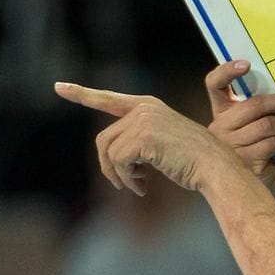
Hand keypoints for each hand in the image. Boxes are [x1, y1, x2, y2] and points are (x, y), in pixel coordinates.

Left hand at [55, 82, 238, 195]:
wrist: (215, 166)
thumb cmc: (193, 161)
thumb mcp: (163, 143)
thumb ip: (138, 139)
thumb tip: (109, 155)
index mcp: (148, 106)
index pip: (108, 99)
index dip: (82, 94)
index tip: (59, 87)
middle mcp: (144, 108)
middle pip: (104, 139)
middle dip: (109, 166)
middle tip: (124, 183)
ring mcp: (143, 120)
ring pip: (108, 152)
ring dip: (118, 175)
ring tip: (137, 184)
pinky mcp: (143, 136)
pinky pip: (118, 162)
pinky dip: (127, 180)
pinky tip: (143, 186)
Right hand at [204, 61, 274, 205]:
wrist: (252, 195)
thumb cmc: (255, 158)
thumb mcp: (251, 132)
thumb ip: (259, 114)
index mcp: (221, 114)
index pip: (215, 85)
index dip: (227, 71)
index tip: (246, 64)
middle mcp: (221, 128)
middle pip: (255, 105)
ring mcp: (231, 147)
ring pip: (269, 125)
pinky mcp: (246, 163)